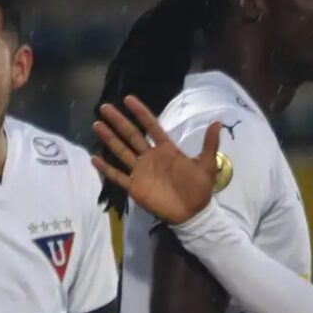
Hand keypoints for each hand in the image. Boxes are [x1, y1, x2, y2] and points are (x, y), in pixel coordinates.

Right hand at [92, 96, 220, 224]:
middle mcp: (150, 157)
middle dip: (118, 121)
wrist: (193, 213)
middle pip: (131, 135)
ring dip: (109, 138)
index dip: (140, 112)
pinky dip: (106, 168)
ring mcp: (140, 171)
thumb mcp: (207, 164)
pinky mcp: (135, 187)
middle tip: (104, 107)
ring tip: (96, 124)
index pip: (151, 126)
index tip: (128, 99)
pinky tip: (94, 158)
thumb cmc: (199, 188)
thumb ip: (209, 144)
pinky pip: (117, 176)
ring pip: (121, 151)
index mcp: (166, 149)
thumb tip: (218, 122)